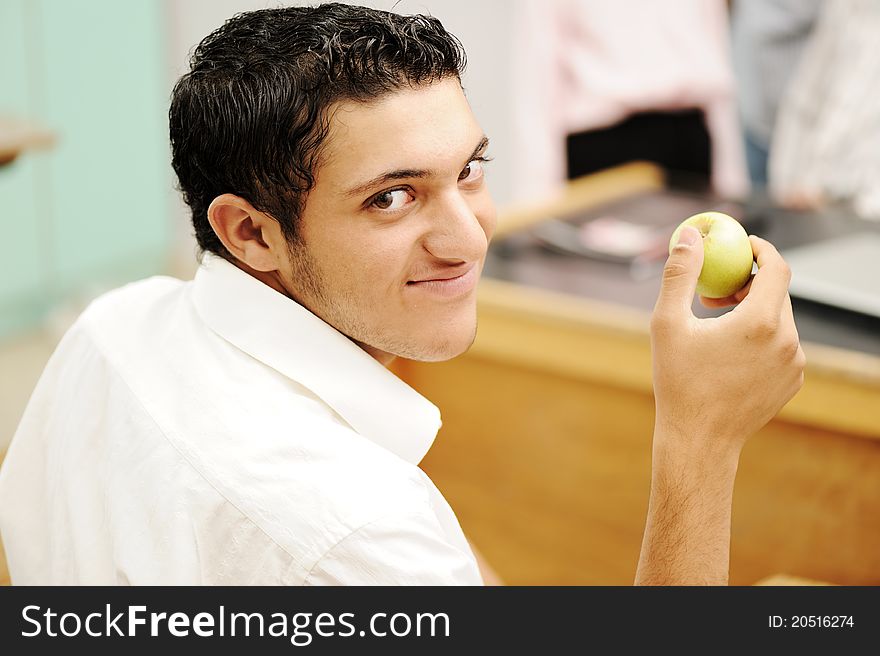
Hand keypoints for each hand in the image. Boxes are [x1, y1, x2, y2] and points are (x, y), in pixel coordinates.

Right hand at [650, 227, 805, 456]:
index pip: (777, 267)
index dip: (761, 250)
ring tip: (717, 326)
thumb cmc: (678, 383)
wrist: (699, 441)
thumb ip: (680, 274)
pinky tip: (729, 353)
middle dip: (750, 283)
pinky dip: (761, 338)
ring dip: (753, 311)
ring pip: (779, 319)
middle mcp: (787, 340)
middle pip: (777, 293)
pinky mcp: (793, 381)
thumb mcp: (667, 323)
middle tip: (717, 291)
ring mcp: (794, 364)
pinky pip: (782, 346)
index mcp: (761, 322)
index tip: (742, 245)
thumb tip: (689, 236)